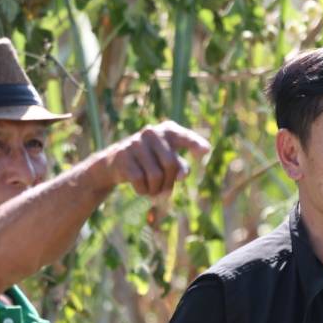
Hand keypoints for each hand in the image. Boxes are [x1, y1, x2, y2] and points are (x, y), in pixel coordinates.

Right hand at [93, 121, 209, 197]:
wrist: (116, 162)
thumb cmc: (151, 161)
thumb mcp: (168, 162)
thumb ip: (181, 167)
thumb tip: (182, 175)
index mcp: (168, 131)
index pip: (184, 137)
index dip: (195, 144)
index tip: (206, 151)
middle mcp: (152, 132)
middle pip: (171, 165)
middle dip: (170, 182)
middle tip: (165, 191)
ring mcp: (135, 143)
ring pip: (155, 176)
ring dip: (156, 190)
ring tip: (153, 190)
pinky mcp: (123, 157)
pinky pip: (140, 182)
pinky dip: (143, 191)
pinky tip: (140, 188)